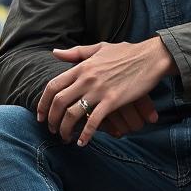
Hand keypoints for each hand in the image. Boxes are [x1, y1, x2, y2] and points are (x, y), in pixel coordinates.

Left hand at [37, 38, 174, 145]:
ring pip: (73, 114)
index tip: (41, 116)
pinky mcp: (112, 100)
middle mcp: (86, 78)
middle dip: (52, 120)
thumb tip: (55, 52)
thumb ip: (76, 52)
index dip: (43, 103)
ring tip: (65, 138)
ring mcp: (99, 90)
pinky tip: (83, 142)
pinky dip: (85, 135)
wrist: (150, 57)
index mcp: (82, 66)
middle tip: (52, 130)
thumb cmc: (126, 52)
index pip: (53, 85)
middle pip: (59, 102)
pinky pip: (93, 121)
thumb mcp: (99, 48)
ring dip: (65, 130)